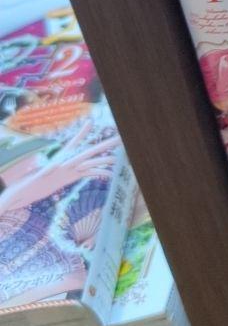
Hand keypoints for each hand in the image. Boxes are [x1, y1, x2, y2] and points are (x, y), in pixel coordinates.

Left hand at [0, 124, 118, 213]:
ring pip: (89, 163)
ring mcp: (67, 171)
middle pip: (86, 153)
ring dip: (103, 160)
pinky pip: (87, 174)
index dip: (79, 136)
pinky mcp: (68, 178)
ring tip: (117, 158)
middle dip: (102, 147)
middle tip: (118, 138)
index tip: (89, 124)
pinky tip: (108, 175)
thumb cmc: (15, 194)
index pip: (68, 149)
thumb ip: (10, 200)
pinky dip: (98, 173)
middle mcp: (63, 166)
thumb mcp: (14, 195)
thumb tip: (11, 201)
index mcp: (53, 167)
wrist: (17, 196)